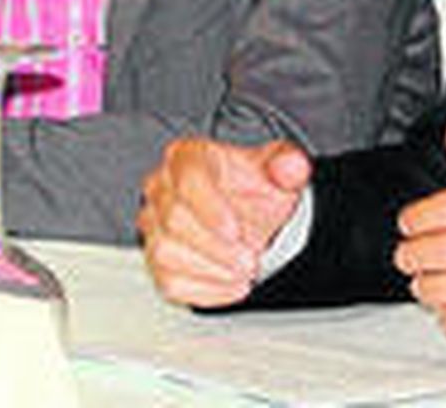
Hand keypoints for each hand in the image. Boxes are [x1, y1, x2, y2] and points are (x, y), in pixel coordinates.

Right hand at [138, 137, 311, 307]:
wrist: (251, 216)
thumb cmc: (255, 188)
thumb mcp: (279, 170)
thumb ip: (288, 164)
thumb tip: (291, 166)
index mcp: (187, 156)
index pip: (187, 178)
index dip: (210, 208)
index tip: (235, 231)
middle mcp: (161, 187)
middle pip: (174, 218)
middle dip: (217, 246)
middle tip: (250, 259)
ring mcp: (154, 224)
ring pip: (165, 252)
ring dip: (211, 270)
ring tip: (244, 272)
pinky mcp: (156, 259)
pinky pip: (168, 281)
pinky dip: (204, 290)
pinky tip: (231, 284)